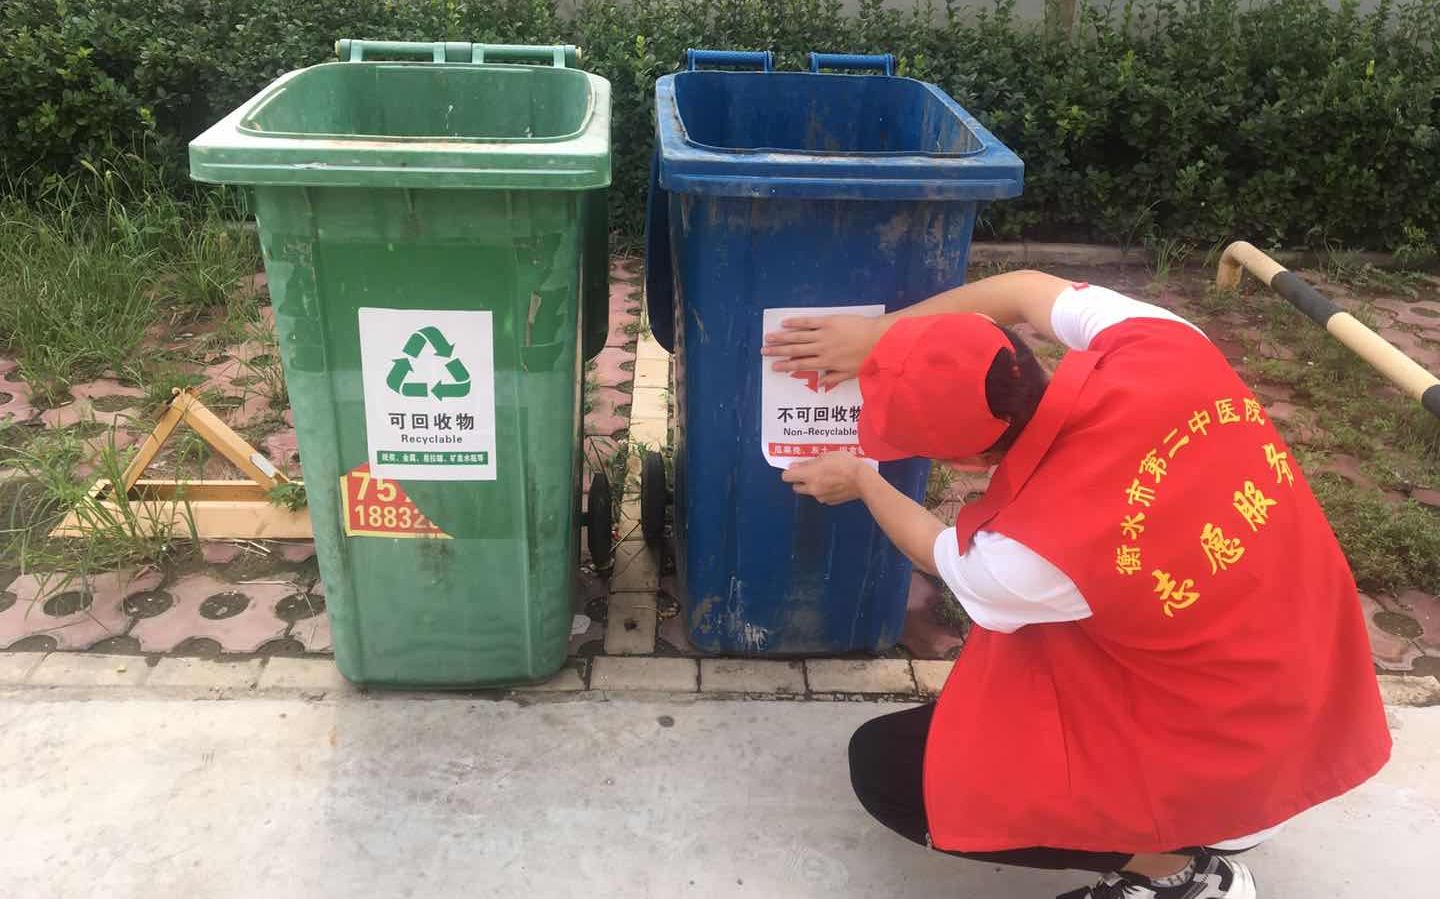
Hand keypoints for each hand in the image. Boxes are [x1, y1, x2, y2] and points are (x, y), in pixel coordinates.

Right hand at [761, 314, 888, 388]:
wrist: (878, 339)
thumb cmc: (867, 357)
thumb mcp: (851, 373)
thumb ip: (835, 378)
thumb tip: (820, 383)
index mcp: (826, 362)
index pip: (802, 364)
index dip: (786, 366)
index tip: (774, 367)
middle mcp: (821, 349)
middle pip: (795, 350)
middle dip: (778, 351)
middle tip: (764, 351)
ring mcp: (823, 334)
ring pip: (798, 336)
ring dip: (782, 337)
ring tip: (768, 337)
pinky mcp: (828, 321)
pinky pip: (809, 322)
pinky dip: (796, 323)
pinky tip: (785, 323)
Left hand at [781, 452, 870, 504]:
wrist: (862, 480)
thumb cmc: (845, 464)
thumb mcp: (825, 456)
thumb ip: (808, 462)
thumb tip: (795, 466)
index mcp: (809, 475)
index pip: (787, 477)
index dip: (789, 472)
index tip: (795, 468)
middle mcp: (812, 488)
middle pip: (795, 487)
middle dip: (799, 480)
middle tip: (809, 472)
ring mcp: (820, 497)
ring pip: (809, 492)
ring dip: (812, 485)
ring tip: (825, 475)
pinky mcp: (829, 501)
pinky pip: (821, 496)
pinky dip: (824, 490)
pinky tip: (833, 482)